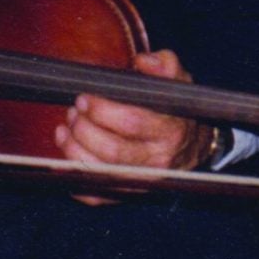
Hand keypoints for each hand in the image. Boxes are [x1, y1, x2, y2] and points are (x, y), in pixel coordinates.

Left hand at [58, 49, 212, 203]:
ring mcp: (142, 181)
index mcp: (171, 130)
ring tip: (66, 129)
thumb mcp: (178, 82)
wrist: (192, 148)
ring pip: (101, 173)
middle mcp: (158, 160)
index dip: (102, 110)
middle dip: (84, 129)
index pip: (132, 122)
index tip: (85, 98)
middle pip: (112, 151)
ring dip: (74, 150)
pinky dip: (76, 180)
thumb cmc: (177, 111)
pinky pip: (97, 197)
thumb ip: (164, 65)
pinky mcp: (128, 194)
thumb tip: (143, 61)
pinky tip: (67, 157)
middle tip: (73, 112)